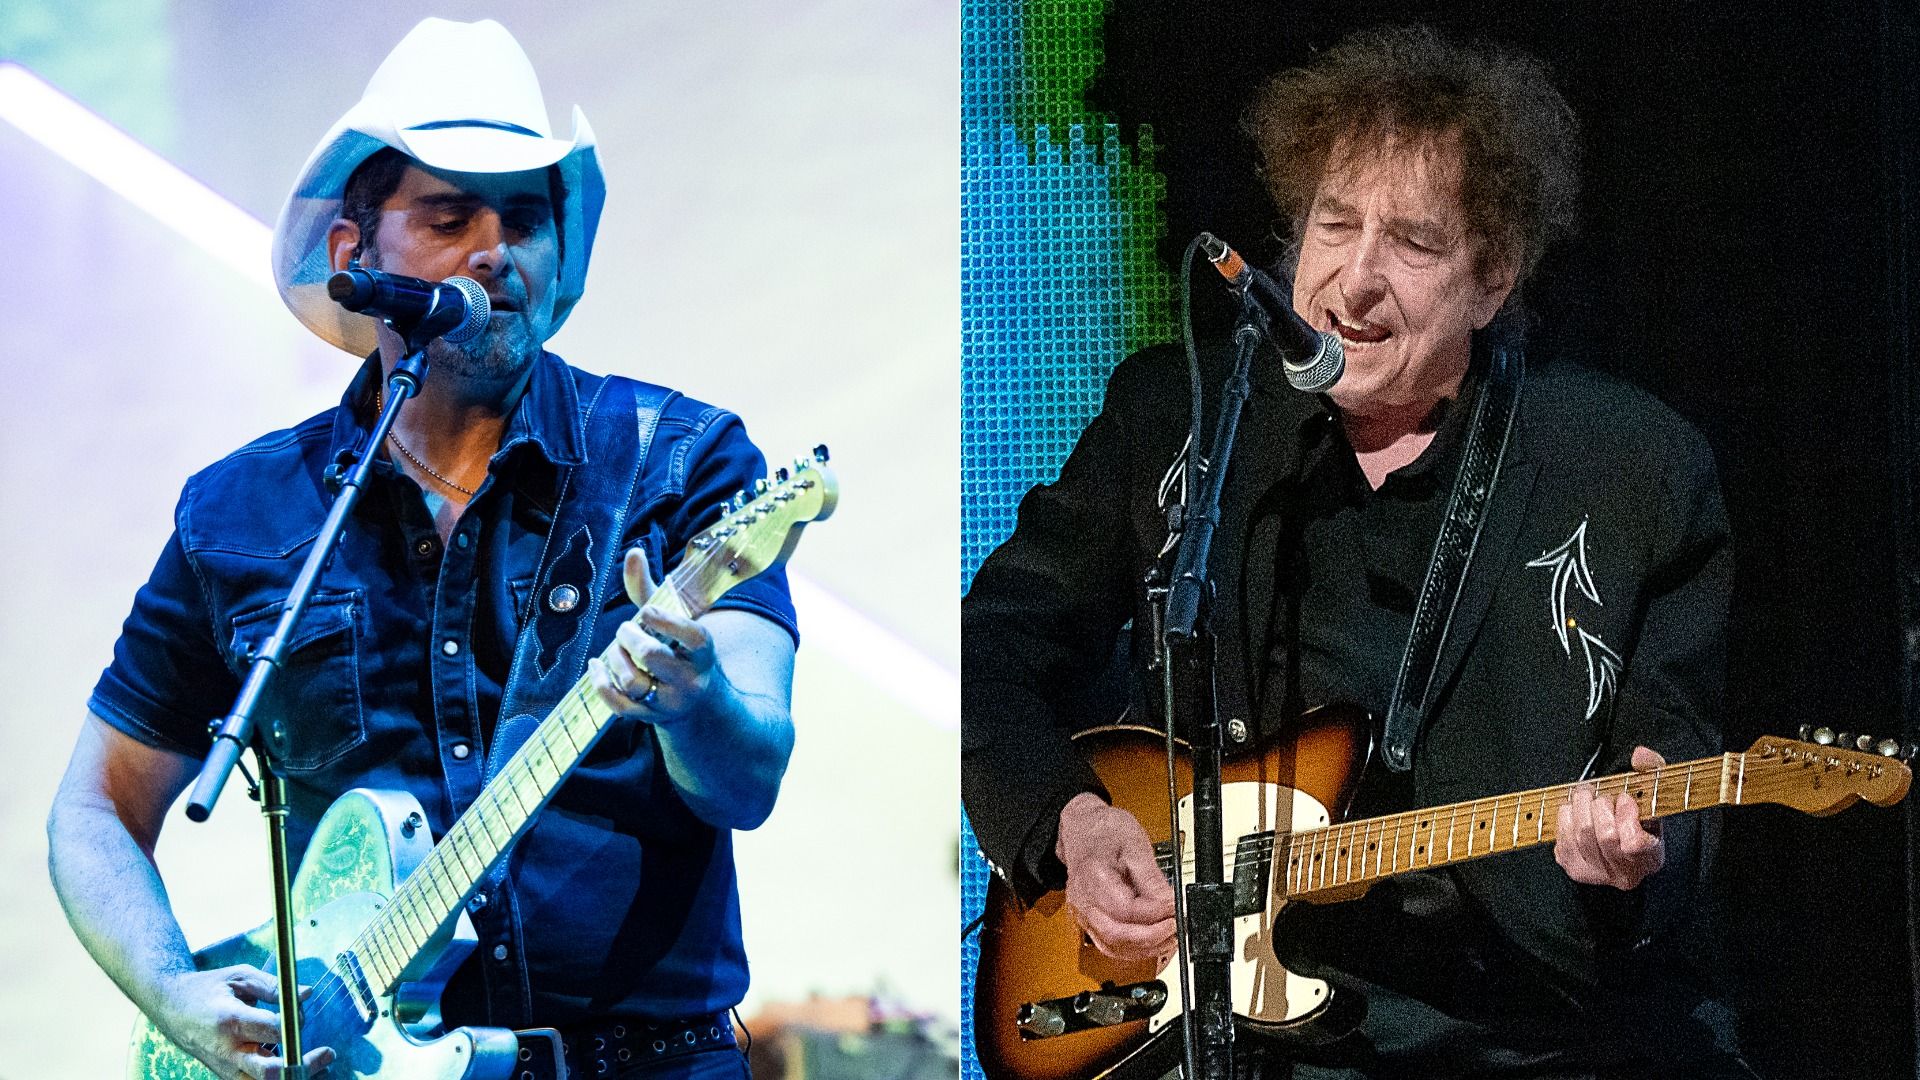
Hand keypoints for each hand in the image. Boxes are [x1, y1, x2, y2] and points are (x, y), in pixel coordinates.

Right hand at [155, 965, 332, 1079]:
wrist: (170, 1006)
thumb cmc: (207, 988)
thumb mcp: (239, 976)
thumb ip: (274, 986)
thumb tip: (307, 993)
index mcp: (230, 1021)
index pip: (273, 1030)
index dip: (295, 1023)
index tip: (300, 1013)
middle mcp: (227, 1050)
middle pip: (270, 1071)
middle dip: (303, 1064)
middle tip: (326, 1053)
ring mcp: (226, 1067)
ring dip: (295, 1077)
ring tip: (322, 1066)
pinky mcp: (226, 1075)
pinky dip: (280, 1078)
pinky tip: (303, 1070)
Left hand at [589, 546, 720, 726]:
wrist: (700, 702)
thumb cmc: (681, 651)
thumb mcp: (676, 621)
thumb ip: (651, 590)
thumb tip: (634, 552)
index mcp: (704, 651)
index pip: (693, 637)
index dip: (666, 621)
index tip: (647, 612)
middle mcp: (691, 678)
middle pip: (653, 657)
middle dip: (630, 637)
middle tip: (626, 629)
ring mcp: (670, 701)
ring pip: (633, 682)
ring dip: (615, 659)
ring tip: (615, 649)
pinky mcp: (649, 718)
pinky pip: (619, 706)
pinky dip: (601, 683)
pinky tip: (596, 666)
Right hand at [1056, 793, 1176, 962]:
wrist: (1082, 829)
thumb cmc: (1105, 832)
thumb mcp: (1135, 844)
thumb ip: (1152, 877)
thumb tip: (1171, 902)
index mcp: (1093, 877)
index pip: (1125, 909)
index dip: (1155, 913)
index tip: (1176, 907)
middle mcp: (1084, 901)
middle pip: (1116, 935)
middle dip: (1151, 937)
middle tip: (1176, 926)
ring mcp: (1083, 915)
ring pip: (1113, 948)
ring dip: (1145, 948)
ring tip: (1169, 936)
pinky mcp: (1089, 922)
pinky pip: (1110, 946)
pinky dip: (1134, 950)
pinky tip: (1153, 942)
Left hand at [1554, 746, 1665, 889]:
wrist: (1617, 840)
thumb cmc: (1637, 817)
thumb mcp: (1652, 794)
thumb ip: (1652, 769)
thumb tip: (1640, 755)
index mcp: (1651, 857)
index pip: (1634, 844)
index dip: (1626, 815)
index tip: (1624, 799)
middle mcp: (1624, 873)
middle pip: (1604, 835)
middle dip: (1600, 805)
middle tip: (1602, 796)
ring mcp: (1597, 873)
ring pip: (1581, 833)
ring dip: (1581, 806)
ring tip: (1588, 798)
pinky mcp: (1572, 866)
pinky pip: (1562, 836)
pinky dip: (1566, 817)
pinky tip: (1576, 812)